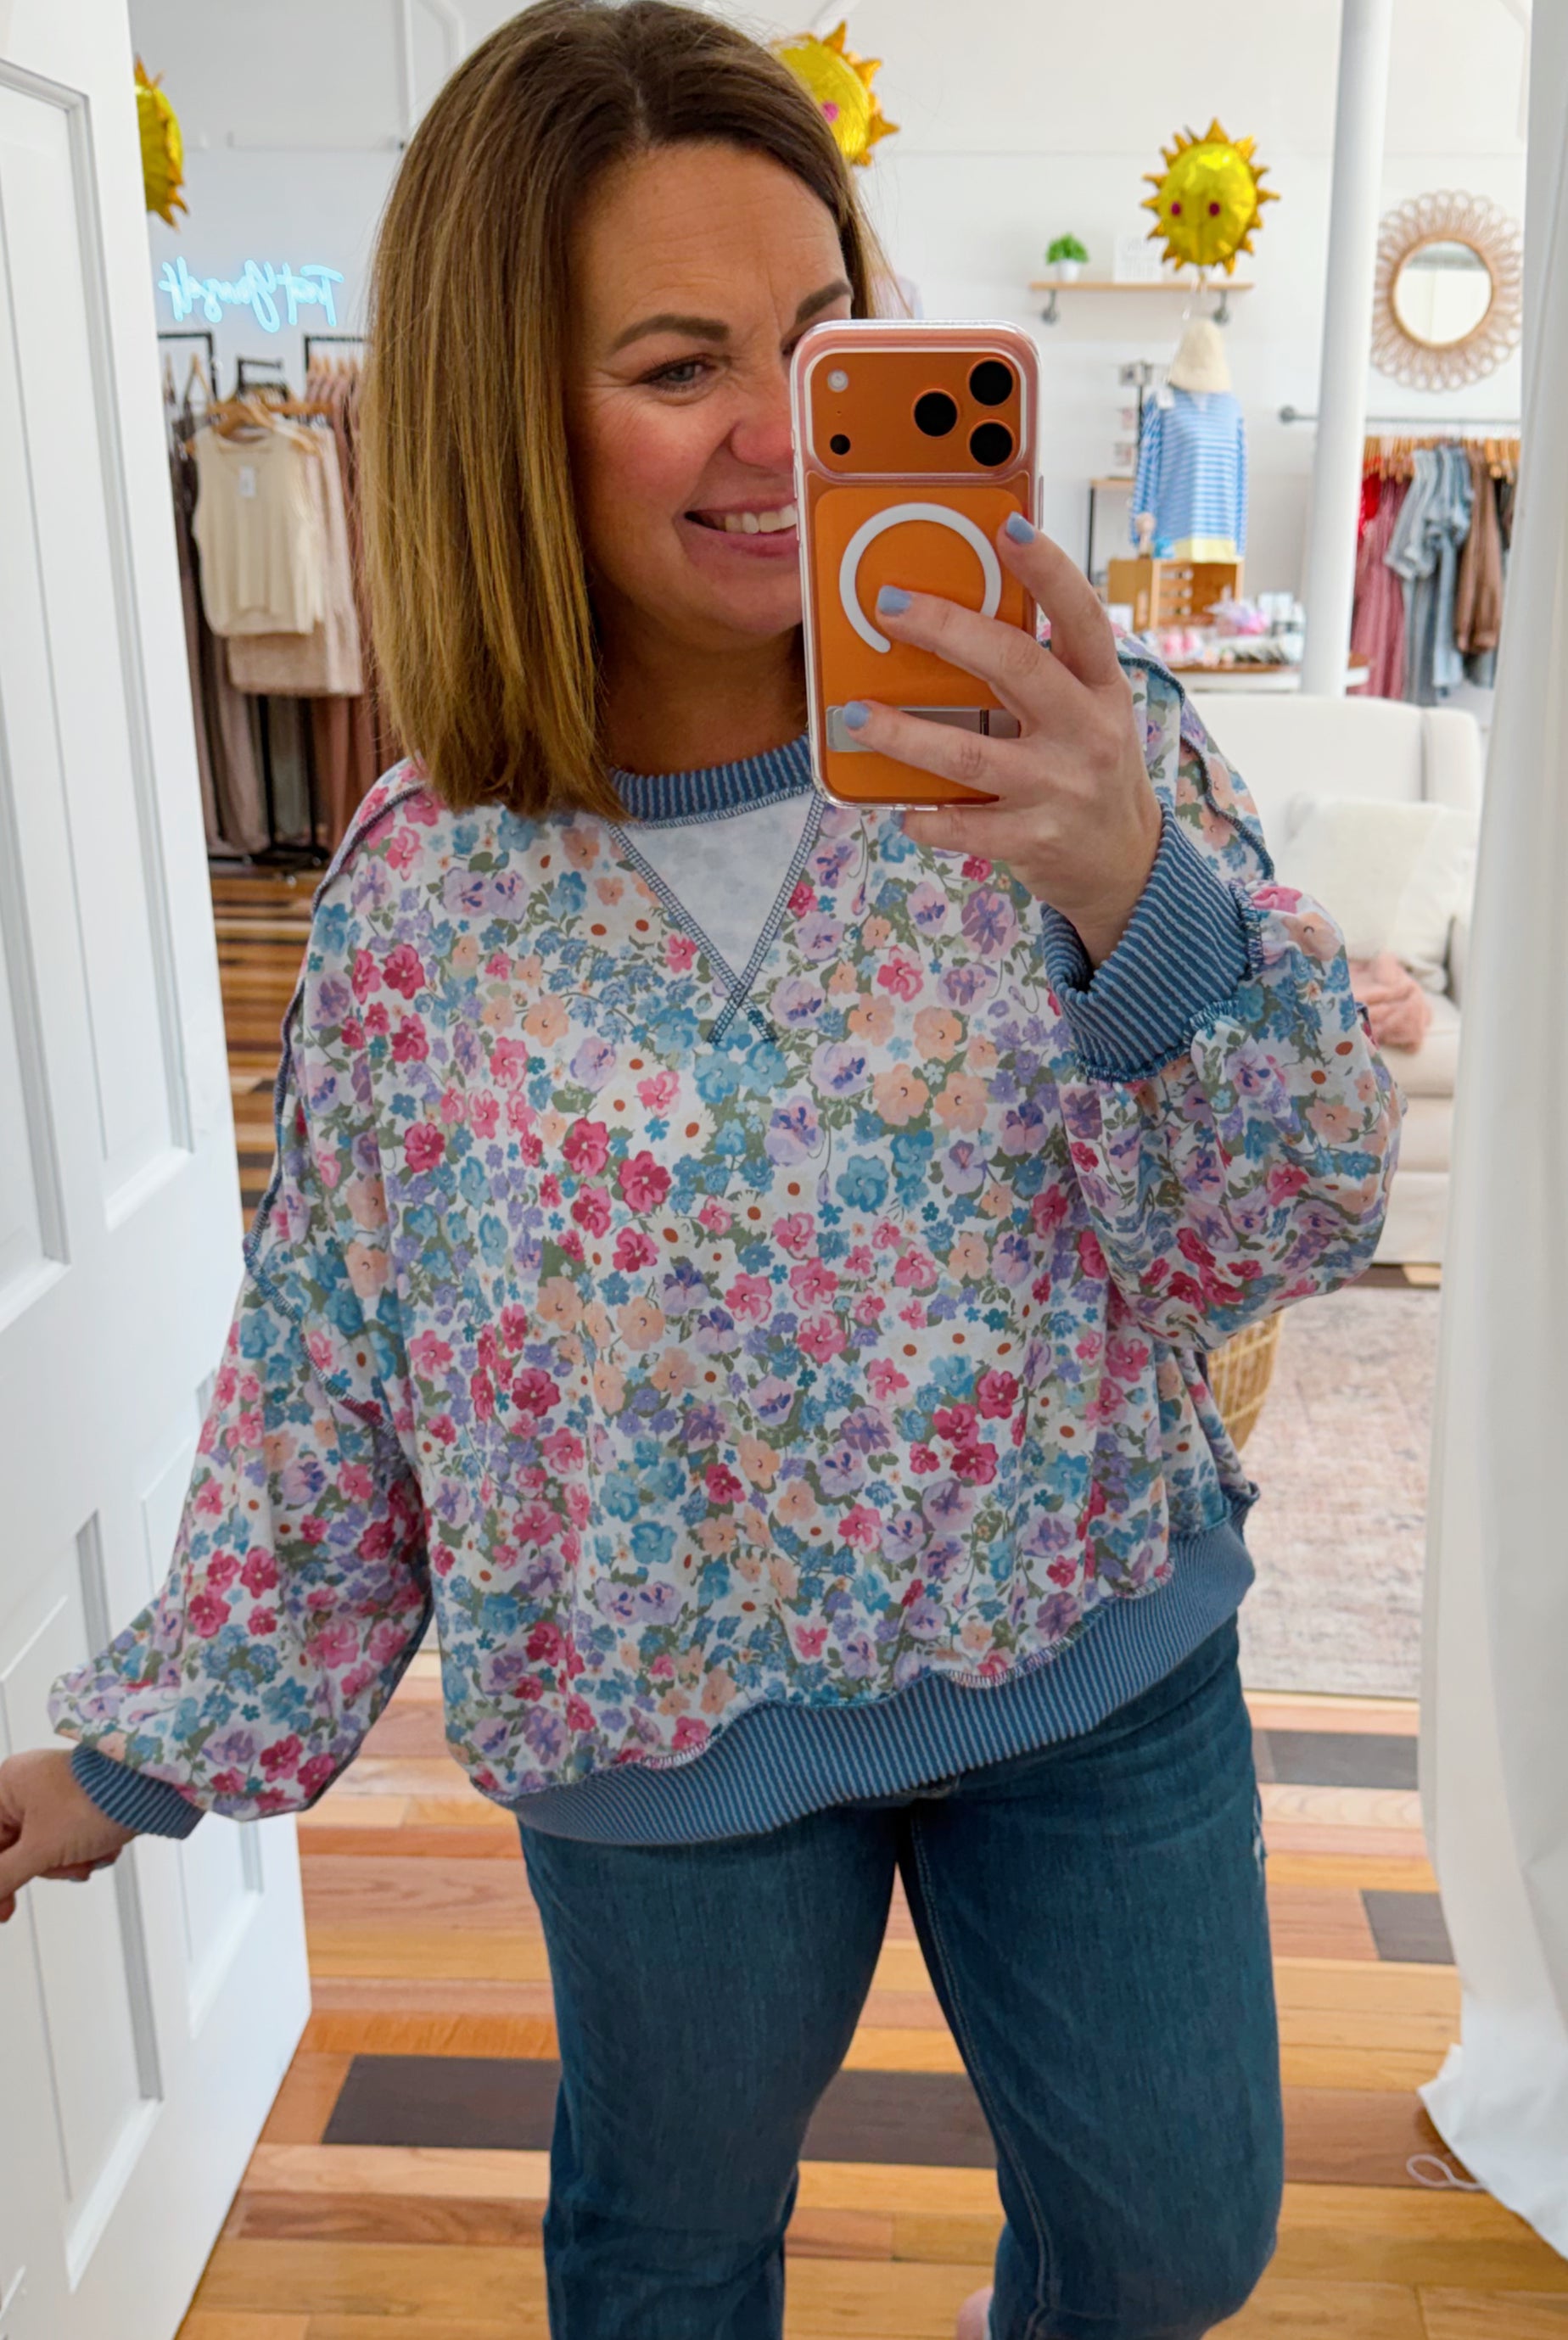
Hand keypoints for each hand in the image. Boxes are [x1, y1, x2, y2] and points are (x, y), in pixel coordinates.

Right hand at [0, 1749, 134, 1923]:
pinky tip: (103, 1849)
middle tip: (68, 1868)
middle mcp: (29, 1785)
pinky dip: (86, 1851)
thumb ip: (3, 1876)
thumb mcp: (41, 1848)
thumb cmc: (95, 1803)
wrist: (152, 1788)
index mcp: (8, 1785)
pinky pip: (70, 1841)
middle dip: (48, 1866)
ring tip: (90, 1854)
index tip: (5, 1909)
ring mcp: (57, 1793)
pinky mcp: (82, 1804)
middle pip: (18, 1848)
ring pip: (46, 1849)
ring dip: (70, 1861)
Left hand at [844, 516, 1162, 965]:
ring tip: (856, 714)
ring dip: (906, 735)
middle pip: (1017, 668)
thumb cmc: (1088, 770)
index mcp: (1102, 687)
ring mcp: (1061, 788)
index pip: (1081, 616)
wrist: (1124, 864)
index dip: (1048, 568)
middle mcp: (1087, 732)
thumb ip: (1041, 671)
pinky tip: (901, 808)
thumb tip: (957, 618)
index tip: (1008, 526)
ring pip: (972, 755)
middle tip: (890, 605)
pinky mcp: (1035, 840)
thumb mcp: (1086, 711)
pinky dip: (928, 817)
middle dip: (949, 630)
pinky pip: (967, 828)